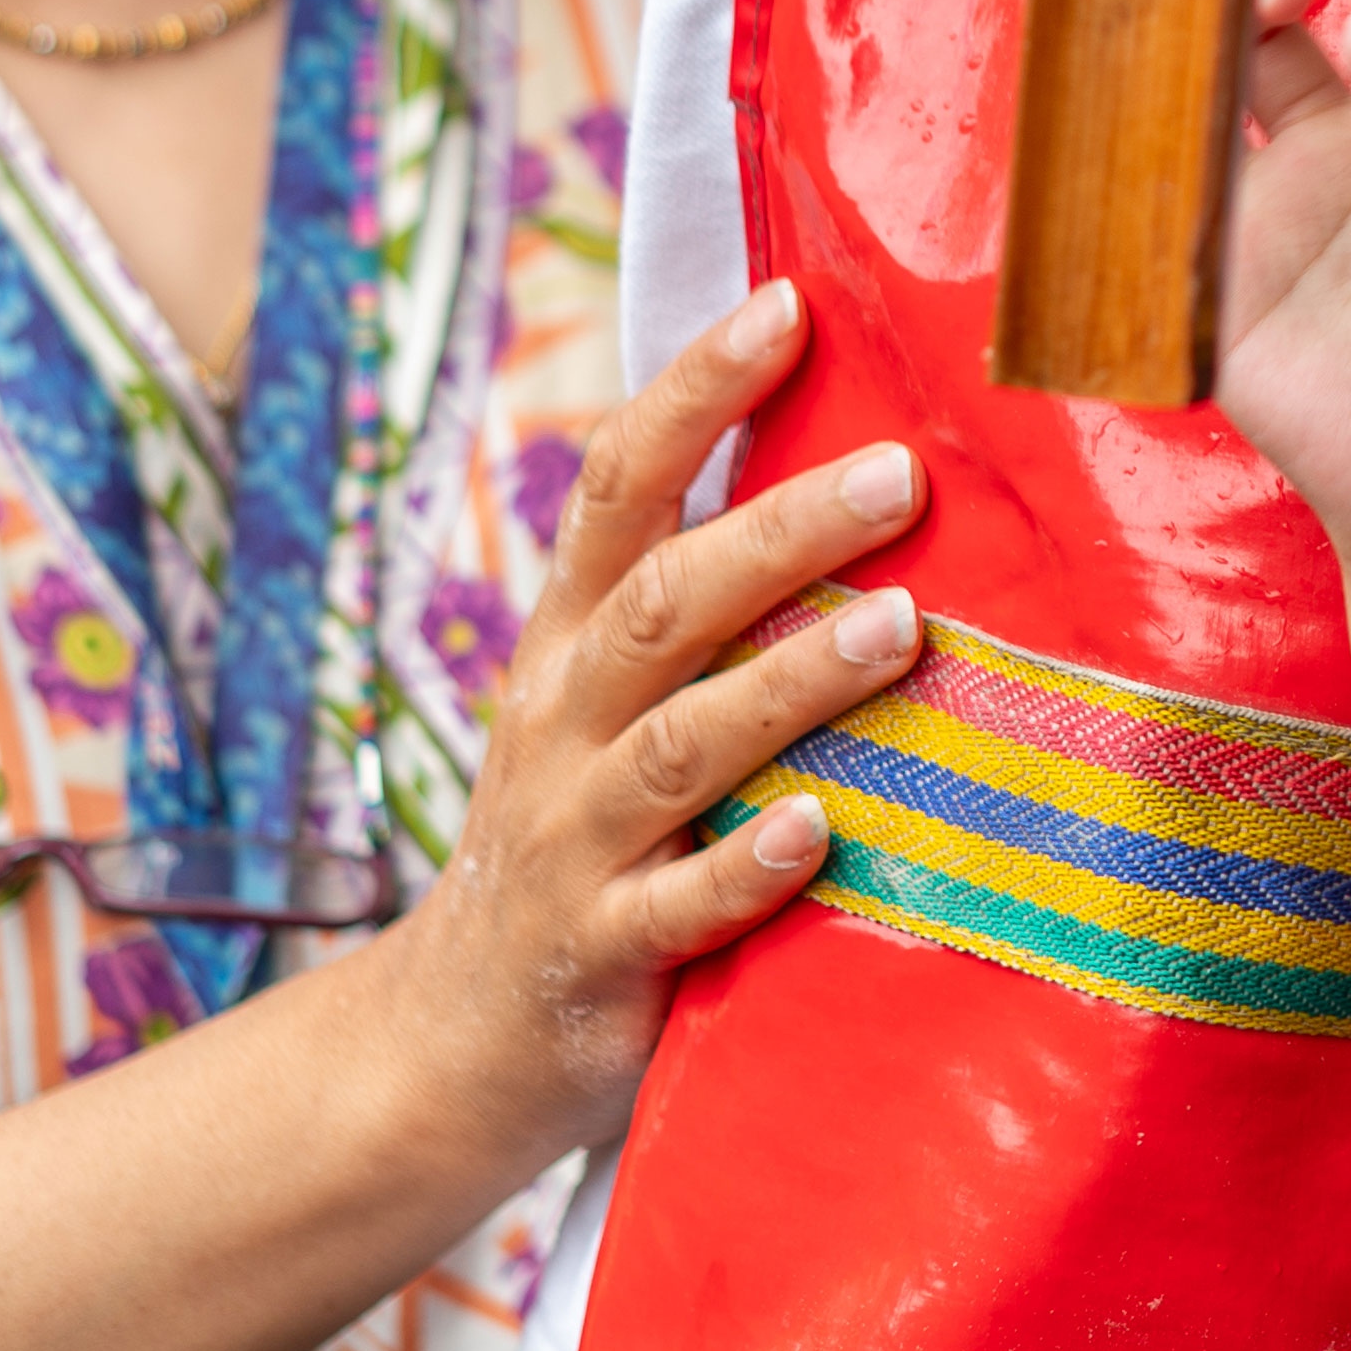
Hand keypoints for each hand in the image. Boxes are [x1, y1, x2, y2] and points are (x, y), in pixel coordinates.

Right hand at [346, 279, 923, 1172]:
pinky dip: (747, 867)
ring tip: (900, 628)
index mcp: (568, 641)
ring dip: (793, 681)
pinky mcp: (600, 958)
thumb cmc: (580, 837)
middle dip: (780, 531)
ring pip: (682, 743)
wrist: (446, 1046)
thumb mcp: (608, 705)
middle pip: (662, 601)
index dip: (693, 390)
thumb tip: (860, 455)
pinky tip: (824, 830)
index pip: (616, 486)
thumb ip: (705, 606)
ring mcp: (575, 841)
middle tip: (903, 471)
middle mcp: (563, 723)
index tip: (788, 304)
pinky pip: (678, 908)